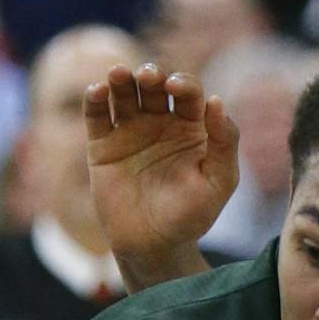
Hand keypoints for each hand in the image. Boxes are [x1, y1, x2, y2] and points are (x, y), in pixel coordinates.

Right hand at [84, 61, 240, 259]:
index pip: (188, 93)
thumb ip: (224, 143)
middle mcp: (159, 123)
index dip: (183, 84)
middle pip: (153, 86)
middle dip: (150, 75)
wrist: (154, 246)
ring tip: (118, 74)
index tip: (177, 88)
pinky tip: (98, 91)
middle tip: (148, 77)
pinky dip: (94, 99)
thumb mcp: (218, 182)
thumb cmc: (191, 216)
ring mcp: (129, 132)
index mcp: (190, 127)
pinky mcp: (102, 146)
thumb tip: (216, 101)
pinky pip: (96, 116)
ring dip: (121, 78)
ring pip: (123, 93)